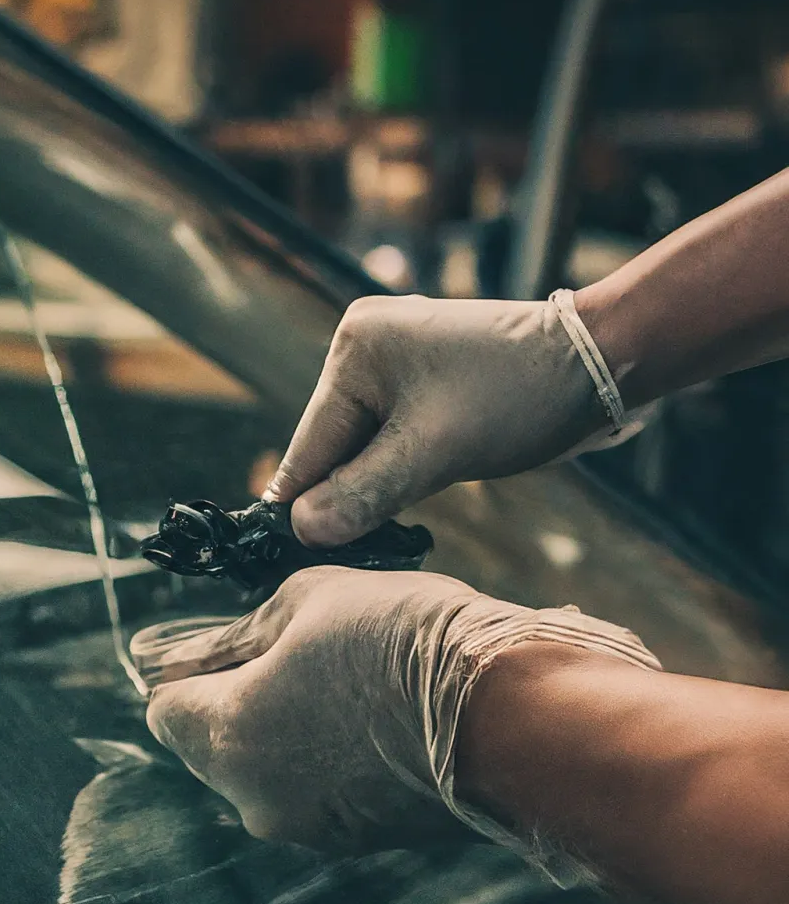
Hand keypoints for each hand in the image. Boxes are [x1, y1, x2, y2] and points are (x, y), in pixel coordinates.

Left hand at [139, 567, 659, 863]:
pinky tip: (372, 722)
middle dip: (236, 702)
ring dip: (283, 733)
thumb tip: (191, 655)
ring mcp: (310, 829)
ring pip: (265, 774)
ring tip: (342, 684)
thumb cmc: (402, 640)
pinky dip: (326, 763)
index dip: (190, 672)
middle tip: (292, 654)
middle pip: (212, 747)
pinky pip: (315, 795)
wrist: (510, 716)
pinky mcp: (361, 841)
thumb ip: (238, 636)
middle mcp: (256, 799)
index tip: (228, 646)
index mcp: (229, 735)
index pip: (167, 710)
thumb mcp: (308, 602)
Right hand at [265, 294, 610, 546]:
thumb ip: (362, 494)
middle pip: (331, 448)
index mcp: (354, 347)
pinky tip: (415, 488)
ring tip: (400, 515)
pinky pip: (386, 437)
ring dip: (374, 485)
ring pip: (360, 447)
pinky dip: (396, 469)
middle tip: (369, 545)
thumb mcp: (434, 454)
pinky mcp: (418, 376)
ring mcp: (391, 357)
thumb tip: (301, 530)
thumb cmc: (519, 400)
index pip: (309, 449)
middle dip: (350, 493)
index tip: (303, 559)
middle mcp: (362, 343)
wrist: (602, 365)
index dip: (308, 506)